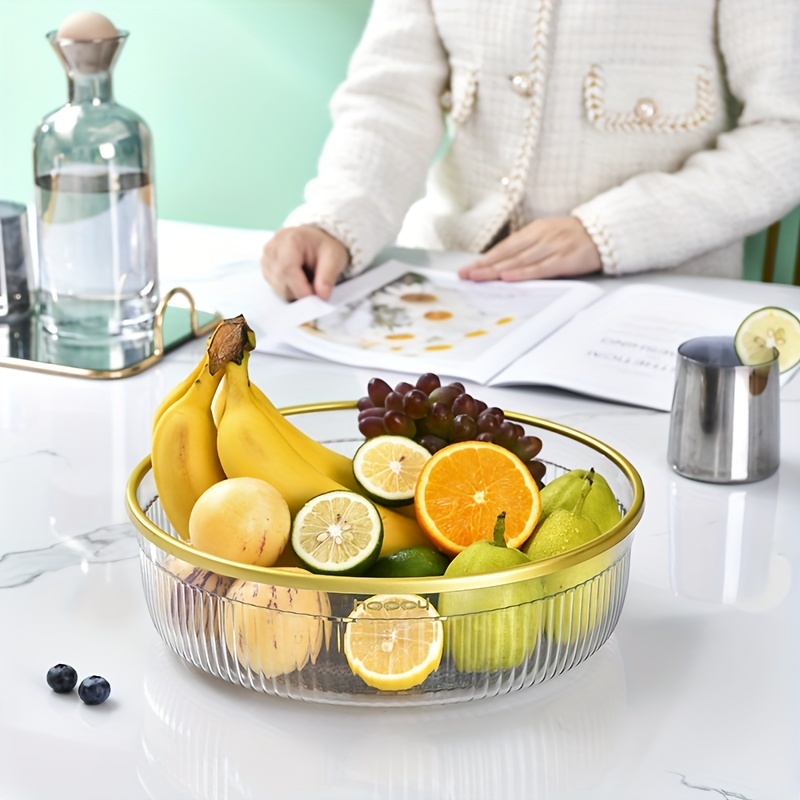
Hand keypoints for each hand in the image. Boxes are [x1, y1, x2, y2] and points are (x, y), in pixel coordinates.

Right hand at [261, 225, 349, 300]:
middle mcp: (272, 247)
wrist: (315, 241)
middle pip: (281, 282)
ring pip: (277, 288)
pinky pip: (275, 287)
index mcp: (289, 239)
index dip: (301, 289)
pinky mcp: (265, 268)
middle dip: (299, 291)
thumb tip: (322, 295)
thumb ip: (328, 277)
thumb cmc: (324, 246)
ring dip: (294, 291)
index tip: (315, 295)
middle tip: (314, 285)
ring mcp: (266, 258)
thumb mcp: (334, 258)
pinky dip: (288, 289)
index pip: (287, 271)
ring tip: (306, 279)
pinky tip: (297, 279)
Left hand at [457, 216, 600, 281]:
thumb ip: (529, 249)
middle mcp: (541, 237)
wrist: (607, 232)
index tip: (468, 268)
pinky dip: (522, 273)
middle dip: (484, 265)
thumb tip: (504, 265)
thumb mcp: (549, 237)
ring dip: (496, 270)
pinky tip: (507, 277)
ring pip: (519, 261)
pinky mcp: (565, 259)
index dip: (485, 258)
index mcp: (535, 230)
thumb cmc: (574, 238)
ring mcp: (552, 247)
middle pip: (507, 253)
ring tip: (478, 277)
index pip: (504, 246)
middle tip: (465, 275)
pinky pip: (540, 268)